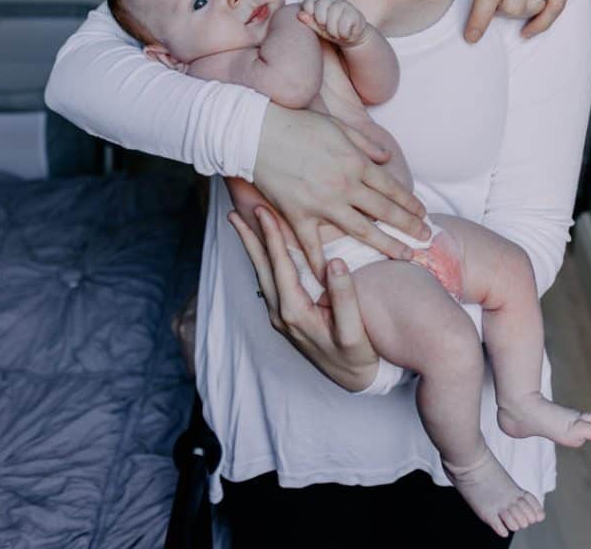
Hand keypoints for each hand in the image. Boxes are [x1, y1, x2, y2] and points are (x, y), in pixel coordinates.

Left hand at [228, 206, 379, 390]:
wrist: (351, 379)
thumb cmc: (355, 354)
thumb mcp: (354, 331)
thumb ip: (344, 297)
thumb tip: (335, 263)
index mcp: (295, 312)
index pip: (280, 266)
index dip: (271, 237)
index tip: (264, 211)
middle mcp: (281, 313)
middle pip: (261, 268)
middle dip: (249, 238)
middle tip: (234, 211)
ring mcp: (280, 315)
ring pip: (262, 273)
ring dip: (252, 248)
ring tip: (241, 224)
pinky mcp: (285, 315)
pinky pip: (270, 280)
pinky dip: (263, 259)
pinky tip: (263, 248)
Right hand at [254, 102, 428, 279]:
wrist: (257, 132)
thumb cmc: (297, 123)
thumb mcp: (338, 126)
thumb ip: (364, 144)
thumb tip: (386, 158)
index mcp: (356, 162)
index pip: (391, 187)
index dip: (410, 202)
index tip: (422, 214)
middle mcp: (345, 185)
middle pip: (385, 211)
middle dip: (409, 226)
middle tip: (426, 238)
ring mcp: (322, 203)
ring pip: (362, 230)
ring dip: (386, 244)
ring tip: (405, 256)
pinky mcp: (298, 215)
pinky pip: (313, 245)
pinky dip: (323, 264)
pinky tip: (336, 277)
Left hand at [298, 0, 366, 45]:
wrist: (351, 37)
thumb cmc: (332, 32)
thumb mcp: (319, 29)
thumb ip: (310, 22)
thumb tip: (299, 14)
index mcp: (320, 4)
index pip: (309, 0)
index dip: (308, 10)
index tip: (314, 22)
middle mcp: (331, 1)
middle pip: (321, 4)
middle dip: (321, 21)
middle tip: (325, 29)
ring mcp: (343, 5)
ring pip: (334, 12)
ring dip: (333, 29)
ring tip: (335, 34)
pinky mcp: (354, 13)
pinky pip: (345, 22)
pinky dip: (343, 33)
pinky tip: (345, 34)